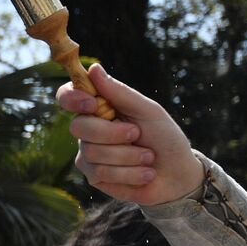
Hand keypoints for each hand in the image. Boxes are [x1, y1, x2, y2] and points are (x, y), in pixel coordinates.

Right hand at [60, 64, 203, 204]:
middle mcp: (89, 130)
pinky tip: (145, 173)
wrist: (178, 173)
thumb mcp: (147, 110)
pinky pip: (101, 173)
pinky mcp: (94, 177)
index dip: (72, 98)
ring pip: (92, 152)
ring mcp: (88, 154)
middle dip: (112, 132)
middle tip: (137, 134)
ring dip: (128, 156)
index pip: (68, 97)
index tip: (91, 104)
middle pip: (78, 126)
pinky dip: (130, 173)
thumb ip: (119, 92)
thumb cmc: (164, 137)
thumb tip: (93, 68)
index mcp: (99, 109)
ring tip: (148, 157)